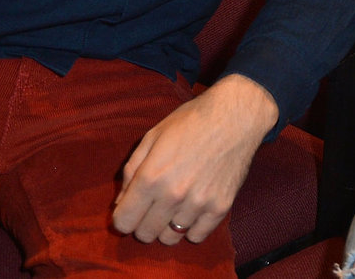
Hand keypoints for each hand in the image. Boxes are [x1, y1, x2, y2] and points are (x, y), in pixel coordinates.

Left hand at [112, 74, 279, 243]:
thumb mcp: (152, 137)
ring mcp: (198, 204)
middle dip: (142, 223)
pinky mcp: (220, 207)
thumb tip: (120, 203)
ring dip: (166, 226)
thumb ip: (131, 171)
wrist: (235, 117)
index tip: (130, 209)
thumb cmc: (190, 122)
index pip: (124, 222)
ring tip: (173, 208)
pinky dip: (190, 228)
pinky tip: (191, 210)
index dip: (123, 217)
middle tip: (152, 208)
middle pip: (145, 234)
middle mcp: (173, 195)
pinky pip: (196, 236)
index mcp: (151, 176)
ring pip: (170, 238)